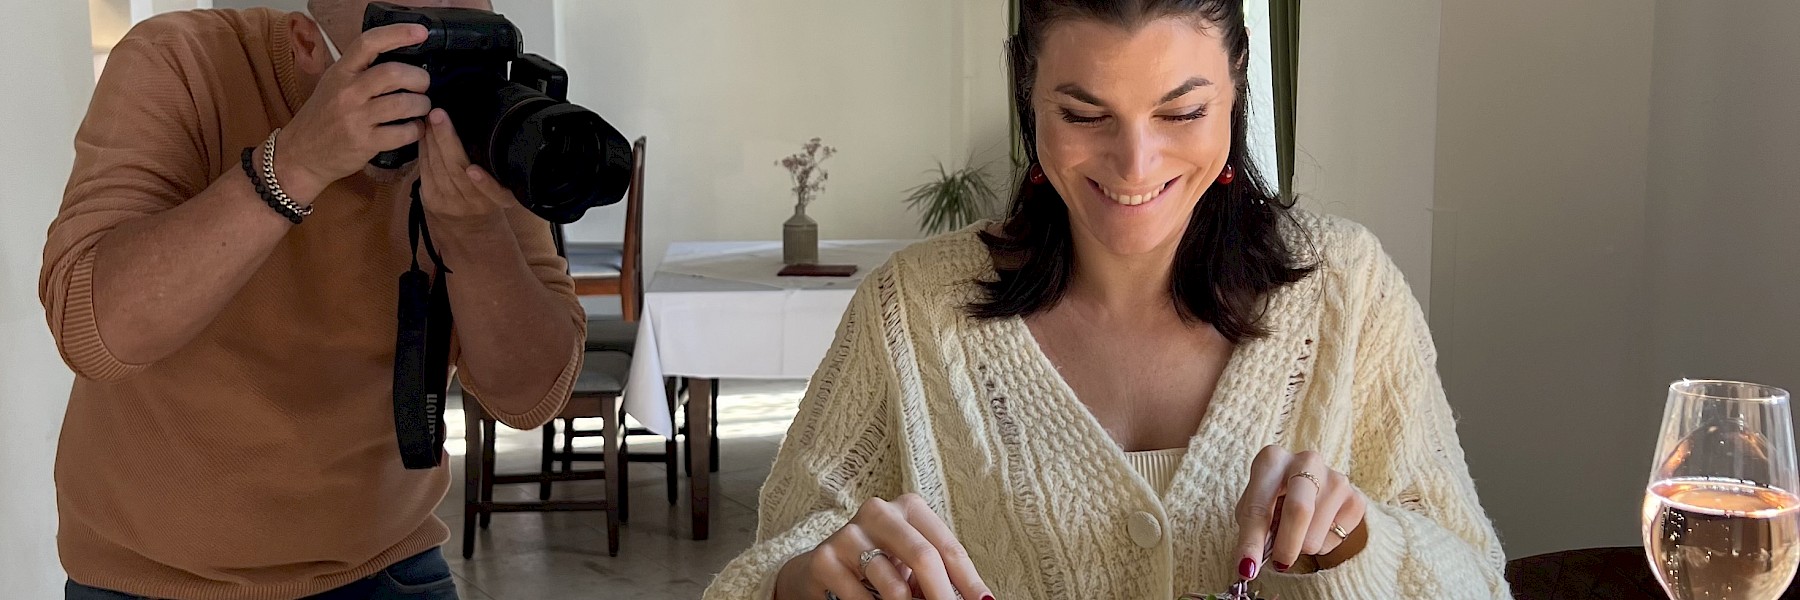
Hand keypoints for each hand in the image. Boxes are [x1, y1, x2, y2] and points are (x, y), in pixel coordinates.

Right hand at [278, 23, 431, 201]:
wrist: (301, 154)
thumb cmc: (322, 117)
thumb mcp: (333, 84)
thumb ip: (360, 71)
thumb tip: (398, 58)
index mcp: (341, 72)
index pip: (369, 43)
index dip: (398, 34)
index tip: (420, 33)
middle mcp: (347, 92)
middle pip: (394, 73)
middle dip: (419, 78)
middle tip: (423, 85)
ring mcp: (355, 118)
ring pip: (404, 103)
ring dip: (422, 105)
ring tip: (421, 107)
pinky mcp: (365, 142)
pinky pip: (403, 132)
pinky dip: (416, 130)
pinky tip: (414, 128)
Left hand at [417, 109, 514, 227]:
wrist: (469, 224)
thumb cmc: (488, 193)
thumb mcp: (503, 183)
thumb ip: (497, 162)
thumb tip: (481, 121)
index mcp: (499, 200)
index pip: (492, 192)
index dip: (484, 183)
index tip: (473, 169)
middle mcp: (475, 205)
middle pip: (458, 173)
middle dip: (447, 142)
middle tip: (439, 115)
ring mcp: (450, 204)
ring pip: (438, 170)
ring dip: (432, 141)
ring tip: (430, 118)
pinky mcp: (431, 200)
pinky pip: (425, 171)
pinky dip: (423, 149)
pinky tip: (423, 133)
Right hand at [776, 494, 992, 599]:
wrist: (820, 571)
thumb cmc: (880, 568)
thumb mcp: (912, 567)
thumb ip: (941, 579)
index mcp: (910, 508)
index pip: (949, 548)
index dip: (970, 582)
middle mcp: (879, 512)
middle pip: (924, 557)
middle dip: (942, 597)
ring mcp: (849, 534)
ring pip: (893, 585)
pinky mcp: (824, 559)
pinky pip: (861, 599)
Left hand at [1235, 446, 1368, 576]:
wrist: (1313, 484)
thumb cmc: (1275, 496)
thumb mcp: (1255, 505)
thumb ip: (1253, 529)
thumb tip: (1250, 564)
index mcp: (1272, 460)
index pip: (1259, 506)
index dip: (1251, 542)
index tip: (1247, 569)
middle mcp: (1306, 461)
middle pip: (1299, 510)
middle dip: (1286, 546)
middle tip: (1279, 564)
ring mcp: (1336, 479)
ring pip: (1316, 535)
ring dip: (1301, 548)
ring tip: (1297, 534)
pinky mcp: (1356, 499)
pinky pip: (1335, 539)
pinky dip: (1321, 545)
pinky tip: (1317, 528)